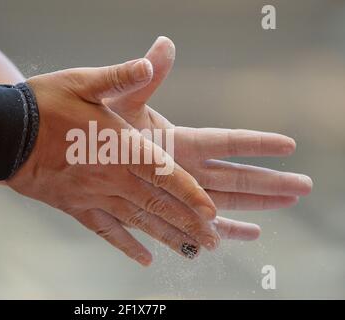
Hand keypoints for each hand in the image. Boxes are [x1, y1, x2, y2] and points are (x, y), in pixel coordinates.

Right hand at [7, 59, 220, 265]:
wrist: (2, 134)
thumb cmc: (43, 105)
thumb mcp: (82, 82)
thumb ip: (120, 77)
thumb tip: (150, 62)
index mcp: (119, 146)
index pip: (165, 175)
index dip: (190, 195)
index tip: (212, 214)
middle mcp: (112, 177)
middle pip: (157, 205)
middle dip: (188, 224)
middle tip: (212, 242)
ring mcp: (94, 196)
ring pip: (138, 222)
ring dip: (166, 237)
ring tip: (190, 251)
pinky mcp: (76, 207)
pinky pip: (106, 231)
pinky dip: (127, 246)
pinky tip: (143, 259)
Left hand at [107, 37, 312, 240]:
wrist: (78, 154)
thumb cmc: (97, 126)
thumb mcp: (123, 103)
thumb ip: (145, 79)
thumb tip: (164, 44)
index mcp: (180, 141)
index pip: (225, 143)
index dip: (256, 144)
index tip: (288, 144)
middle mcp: (185, 167)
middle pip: (235, 177)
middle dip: (269, 182)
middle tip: (303, 186)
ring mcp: (177, 190)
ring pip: (223, 201)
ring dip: (254, 207)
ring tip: (285, 206)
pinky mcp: (165, 209)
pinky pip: (196, 224)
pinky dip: (220, 231)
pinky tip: (244, 235)